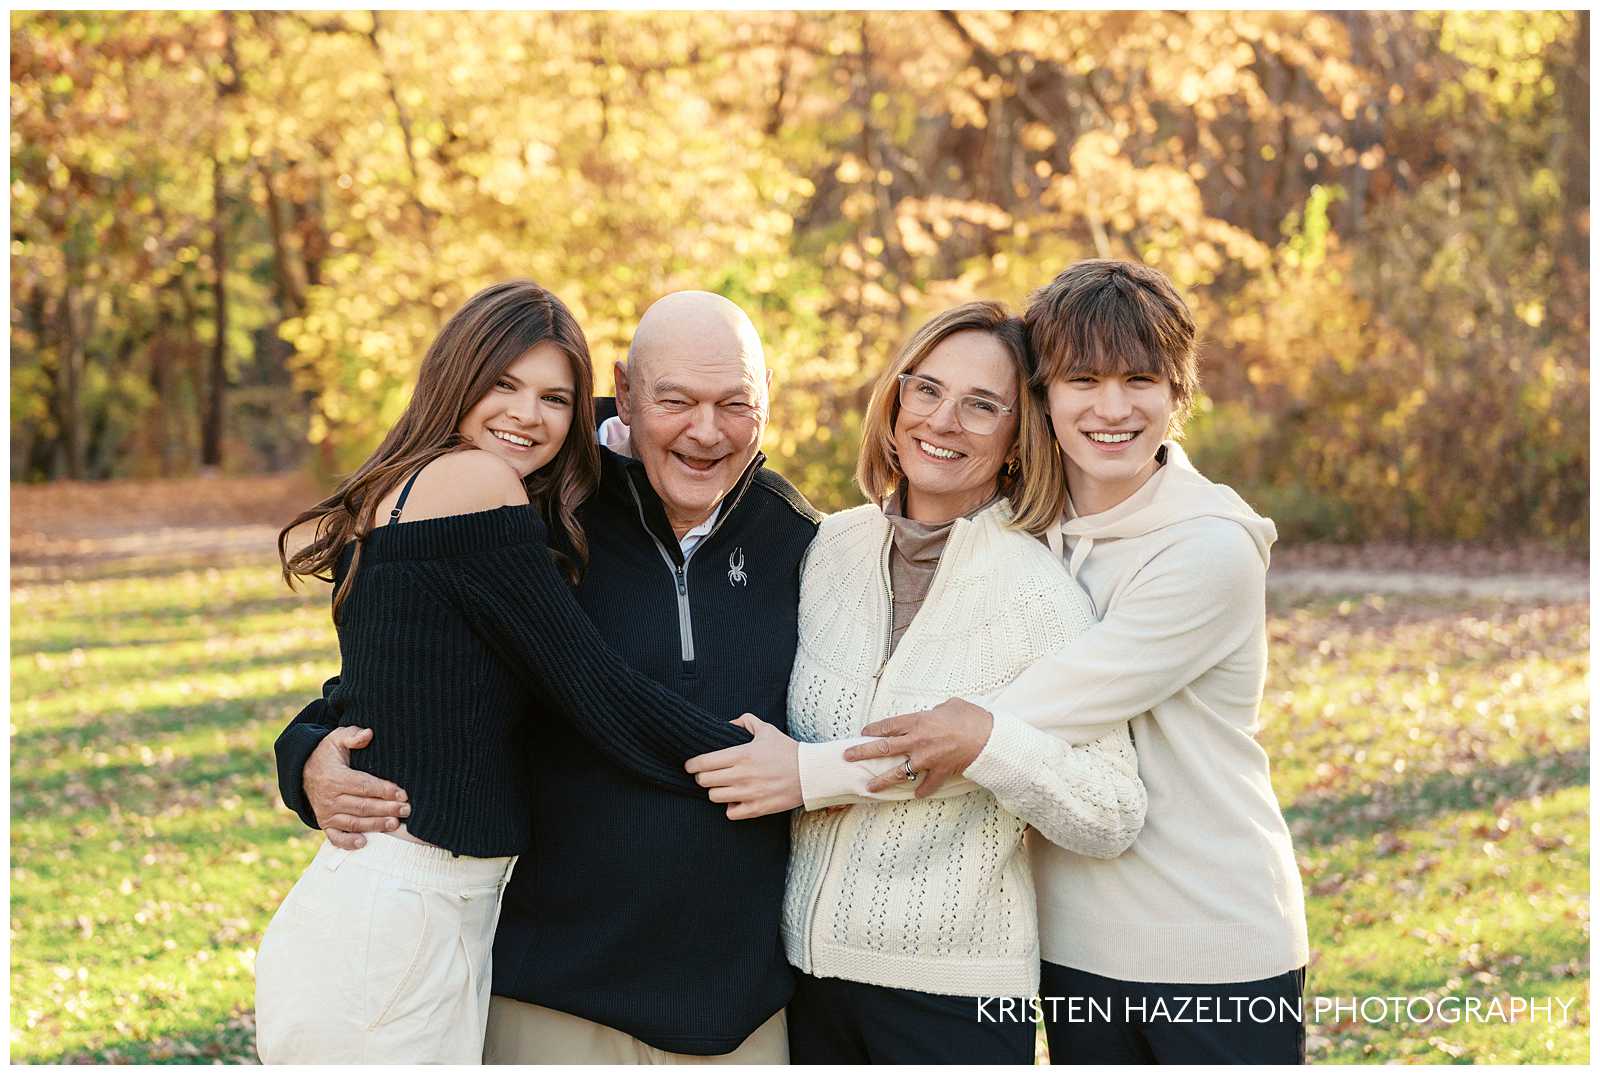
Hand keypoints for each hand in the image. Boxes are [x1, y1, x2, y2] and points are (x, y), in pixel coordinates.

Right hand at [305, 727, 409, 849]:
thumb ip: (352, 735)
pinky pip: (335, 837)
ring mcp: (327, 813)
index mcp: (335, 777)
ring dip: (375, 825)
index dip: (384, 790)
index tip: (403, 793)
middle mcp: (330, 798)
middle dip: (386, 808)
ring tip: (394, 824)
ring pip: (353, 822)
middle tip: (406, 810)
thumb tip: (368, 733)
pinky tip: (364, 843)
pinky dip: (348, 842)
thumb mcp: (337, 738)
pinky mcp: (325, 823)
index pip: (363, 785)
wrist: (303, 770)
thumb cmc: (327, 753)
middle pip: (362, 806)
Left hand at [684, 714, 801, 819]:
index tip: (689, 766)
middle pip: (705, 781)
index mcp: (741, 755)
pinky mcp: (757, 809)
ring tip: (721, 787)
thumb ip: (746, 722)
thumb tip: (728, 724)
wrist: (811, 773)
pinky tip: (736, 801)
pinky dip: (730, 808)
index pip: (704, 762)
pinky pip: (730, 813)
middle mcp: (742, 775)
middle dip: (702, 778)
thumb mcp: (767, 730)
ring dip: (715, 792)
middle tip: (706, 776)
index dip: (692, 765)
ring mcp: (748, 794)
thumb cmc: (788, 751)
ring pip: (714, 797)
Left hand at [843, 698, 993, 796]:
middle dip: (863, 752)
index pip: (889, 725)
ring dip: (882, 781)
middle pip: (884, 748)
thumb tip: (934, 713)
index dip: (874, 729)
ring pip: (898, 772)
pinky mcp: (940, 773)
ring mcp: (927, 759)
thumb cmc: (972, 717)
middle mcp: (918, 741)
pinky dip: (922, 790)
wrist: (990, 739)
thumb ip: (937, 710)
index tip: (863, 733)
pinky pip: (926, 785)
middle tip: (847, 756)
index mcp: (919, 721)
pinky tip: (916, 794)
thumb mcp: (951, 705)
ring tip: (869, 788)